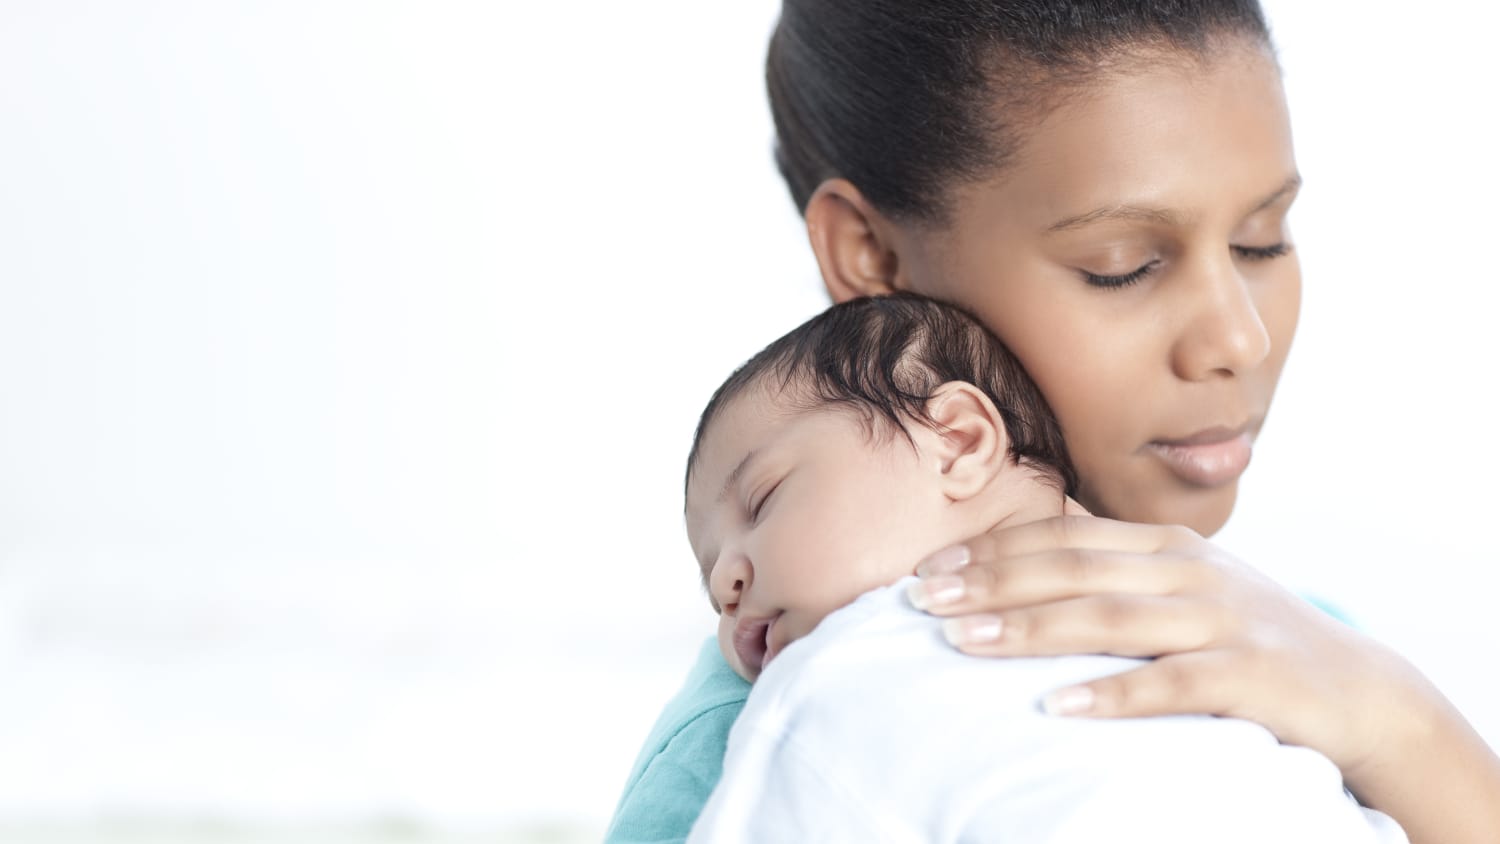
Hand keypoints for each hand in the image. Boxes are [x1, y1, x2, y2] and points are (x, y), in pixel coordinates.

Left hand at [903, 514, 1499, 839]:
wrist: (1358, 687)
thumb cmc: (1246, 637)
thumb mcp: (1182, 590)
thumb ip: (1114, 574)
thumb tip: (1020, 569)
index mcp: (1167, 546)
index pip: (1064, 536)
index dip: (993, 548)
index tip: (930, 566)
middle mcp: (1189, 572)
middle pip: (1073, 569)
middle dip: (990, 581)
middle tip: (923, 598)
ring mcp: (1221, 620)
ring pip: (1107, 617)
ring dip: (1028, 629)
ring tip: (962, 640)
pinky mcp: (1249, 674)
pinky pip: (1169, 685)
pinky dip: (1109, 693)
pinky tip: (1054, 706)